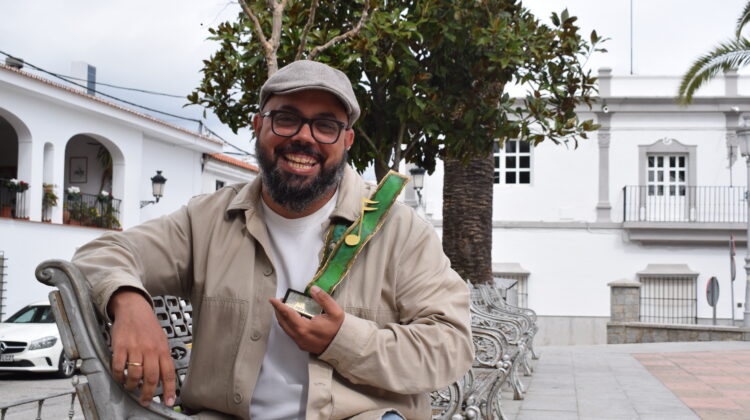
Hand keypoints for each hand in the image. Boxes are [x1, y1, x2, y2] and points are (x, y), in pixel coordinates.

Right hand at [107, 289, 175, 406]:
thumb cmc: (148, 327)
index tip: (168, 401)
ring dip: (131, 386)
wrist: (134, 309)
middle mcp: (150, 350)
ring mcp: (135, 348)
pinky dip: (119, 376)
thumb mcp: (161, 341)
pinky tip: (120, 377)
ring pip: (134, 375)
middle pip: (151, 378)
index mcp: (162, 349)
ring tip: (131, 388)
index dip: (169, 390)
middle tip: (144, 401)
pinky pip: (119, 367)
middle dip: (147, 394)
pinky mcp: (121, 346)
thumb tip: (162, 379)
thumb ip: (161, 358)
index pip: (168, 373)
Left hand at [269, 286, 344, 353]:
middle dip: (278, 311)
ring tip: (284, 308)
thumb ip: (323, 298)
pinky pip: (290, 333)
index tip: (272, 299)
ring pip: (285, 328)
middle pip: (283, 322)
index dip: (278, 306)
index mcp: (305, 327)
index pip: (287, 314)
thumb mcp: (335, 311)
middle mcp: (299, 336)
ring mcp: (300, 342)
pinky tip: (292, 319)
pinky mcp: (302, 345)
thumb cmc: (339, 329)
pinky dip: (287, 324)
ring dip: (282, 318)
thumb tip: (313, 289)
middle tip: (279, 301)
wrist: (343, 346)